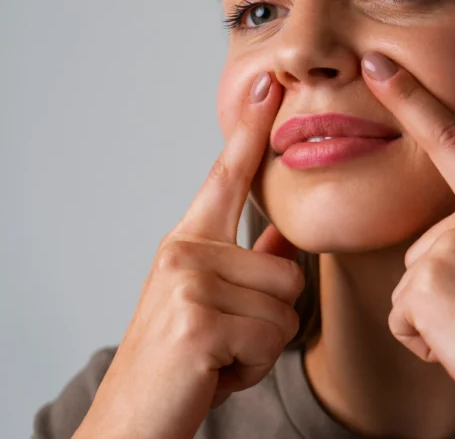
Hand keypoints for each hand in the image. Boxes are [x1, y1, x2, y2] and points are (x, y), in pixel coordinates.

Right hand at [77, 72, 304, 438]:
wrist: (131, 423)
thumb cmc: (177, 366)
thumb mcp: (211, 306)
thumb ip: (247, 267)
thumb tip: (284, 236)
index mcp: (187, 245)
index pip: (225, 179)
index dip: (248, 131)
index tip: (265, 84)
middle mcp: (183, 254)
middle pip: (288, 269)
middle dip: (271, 319)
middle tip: (224, 342)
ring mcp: (188, 284)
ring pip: (286, 305)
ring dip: (261, 345)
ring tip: (218, 356)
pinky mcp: (198, 321)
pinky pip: (272, 337)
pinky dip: (253, 366)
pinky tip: (215, 372)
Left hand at [362, 51, 454, 437]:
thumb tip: (443, 251)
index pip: (454, 141)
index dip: (411, 99)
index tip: (376, 61)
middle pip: (422, 249)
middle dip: (442, 294)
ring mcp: (454, 241)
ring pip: (410, 287)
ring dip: (436, 321)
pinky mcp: (428, 278)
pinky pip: (402, 317)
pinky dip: (426, 342)